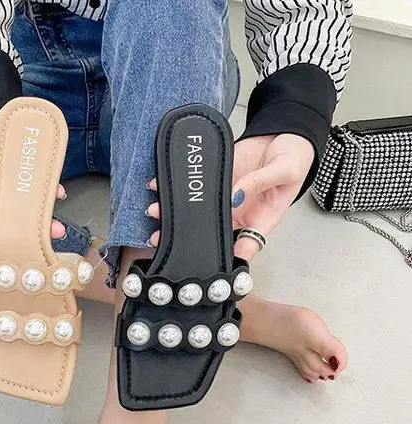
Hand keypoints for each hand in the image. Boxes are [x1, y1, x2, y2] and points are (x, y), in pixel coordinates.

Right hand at [0, 134, 66, 237]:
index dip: (7, 241)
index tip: (20, 246)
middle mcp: (2, 206)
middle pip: (19, 227)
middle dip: (35, 234)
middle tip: (48, 236)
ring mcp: (18, 195)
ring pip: (34, 212)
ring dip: (47, 219)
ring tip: (58, 226)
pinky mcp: (30, 182)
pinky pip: (43, 190)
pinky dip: (52, 192)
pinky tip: (58, 192)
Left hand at [145, 133, 313, 259]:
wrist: (286, 132)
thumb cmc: (295, 159)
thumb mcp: (285, 171)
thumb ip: (260, 183)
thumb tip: (236, 194)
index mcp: (259, 220)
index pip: (240, 246)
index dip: (222, 258)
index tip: (203, 263)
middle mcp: (237, 214)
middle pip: (209, 231)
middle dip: (183, 236)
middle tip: (161, 238)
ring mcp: (224, 196)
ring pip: (196, 211)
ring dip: (173, 212)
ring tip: (155, 211)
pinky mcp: (216, 177)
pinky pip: (194, 185)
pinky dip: (176, 187)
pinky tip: (159, 185)